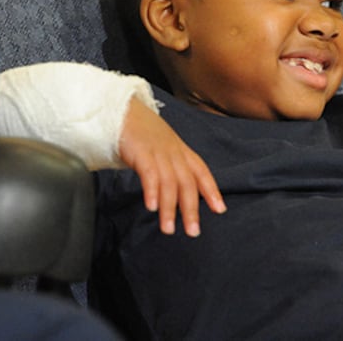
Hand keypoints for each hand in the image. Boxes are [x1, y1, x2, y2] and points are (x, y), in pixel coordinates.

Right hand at [118, 97, 225, 236]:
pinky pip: (150, 174)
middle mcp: (174, 153)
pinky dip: (152, 191)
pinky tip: (152, 207)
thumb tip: (175, 194)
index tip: (220, 209)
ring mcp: (158, 152)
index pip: (202, 172)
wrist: (122, 110)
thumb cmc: (142, 134)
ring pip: (170, 183)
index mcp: (181, 152)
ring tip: (168, 229)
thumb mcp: (163, 149)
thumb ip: (171, 168)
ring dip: (170, 209)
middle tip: (193, 231)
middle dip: (191, 209)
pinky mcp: (141, 152)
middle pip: (188, 183)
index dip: (212, 191)